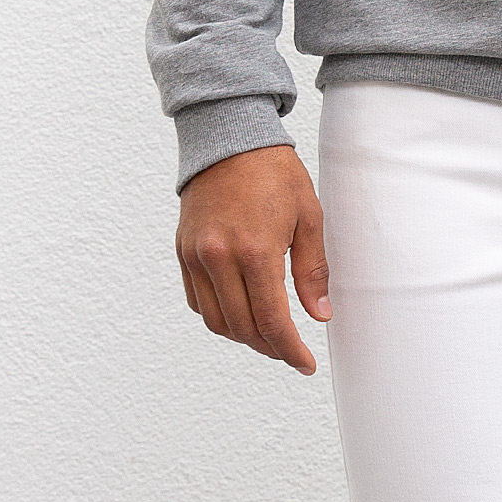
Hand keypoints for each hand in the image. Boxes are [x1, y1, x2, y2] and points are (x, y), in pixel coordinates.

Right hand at [175, 144, 329, 374]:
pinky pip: (197, 300)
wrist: (229, 138)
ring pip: (215, 320)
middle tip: (290, 352)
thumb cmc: (274, 173)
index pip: (271, 321)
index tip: (304, 363)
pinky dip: (219, 315)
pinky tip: (240, 311)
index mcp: (254, 251)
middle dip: (269, 348)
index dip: (290, 350)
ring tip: (268, 336)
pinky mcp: (183, 251)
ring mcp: (196, 256)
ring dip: (243, 336)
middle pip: (242, 328)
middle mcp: (218, 258)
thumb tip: (318, 314)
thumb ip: (312, 271)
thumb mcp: (308, 218)